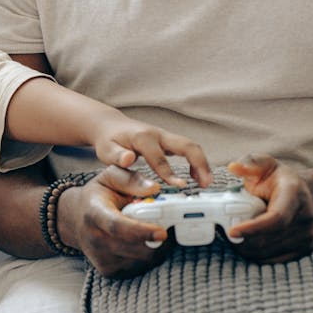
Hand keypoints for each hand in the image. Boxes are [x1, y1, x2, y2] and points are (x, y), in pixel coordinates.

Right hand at [61, 165, 171, 277]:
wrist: (75, 220)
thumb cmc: (96, 197)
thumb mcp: (109, 178)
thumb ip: (132, 180)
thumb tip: (154, 189)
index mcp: (94, 213)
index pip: (117, 227)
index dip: (141, 231)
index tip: (163, 232)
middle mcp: (94, 239)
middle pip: (135, 248)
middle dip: (159, 239)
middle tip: (169, 225)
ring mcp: (101, 258)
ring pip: (142, 259)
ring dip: (157, 247)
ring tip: (154, 232)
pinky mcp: (108, 270)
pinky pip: (140, 267)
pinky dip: (149, 255)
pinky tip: (144, 242)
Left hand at [90, 116, 211, 188]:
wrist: (110, 126)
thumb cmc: (108, 140)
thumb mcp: (106, 150)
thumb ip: (117, 156)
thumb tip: (128, 159)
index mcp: (143, 138)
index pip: (159, 158)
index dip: (169, 173)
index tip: (180, 186)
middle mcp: (158, 134)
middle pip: (186, 145)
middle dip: (199, 163)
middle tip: (206, 184)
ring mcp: (165, 136)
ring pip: (191, 146)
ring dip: (202, 163)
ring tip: (206, 183)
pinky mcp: (169, 141)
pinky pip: (188, 149)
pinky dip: (196, 162)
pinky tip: (197, 177)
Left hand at [225, 154, 312, 262]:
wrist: (305, 195)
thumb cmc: (279, 179)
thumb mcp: (264, 164)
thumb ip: (249, 163)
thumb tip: (233, 167)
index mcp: (295, 194)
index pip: (276, 218)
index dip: (253, 228)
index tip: (231, 231)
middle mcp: (306, 217)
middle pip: (270, 239)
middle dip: (243, 239)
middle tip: (225, 234)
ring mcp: (307, 235)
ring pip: (270, 251)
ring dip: (247, 248)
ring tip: (234, 238)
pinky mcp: (304, 248)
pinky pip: (275, 259)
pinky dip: (257, 255)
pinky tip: (246, 244)